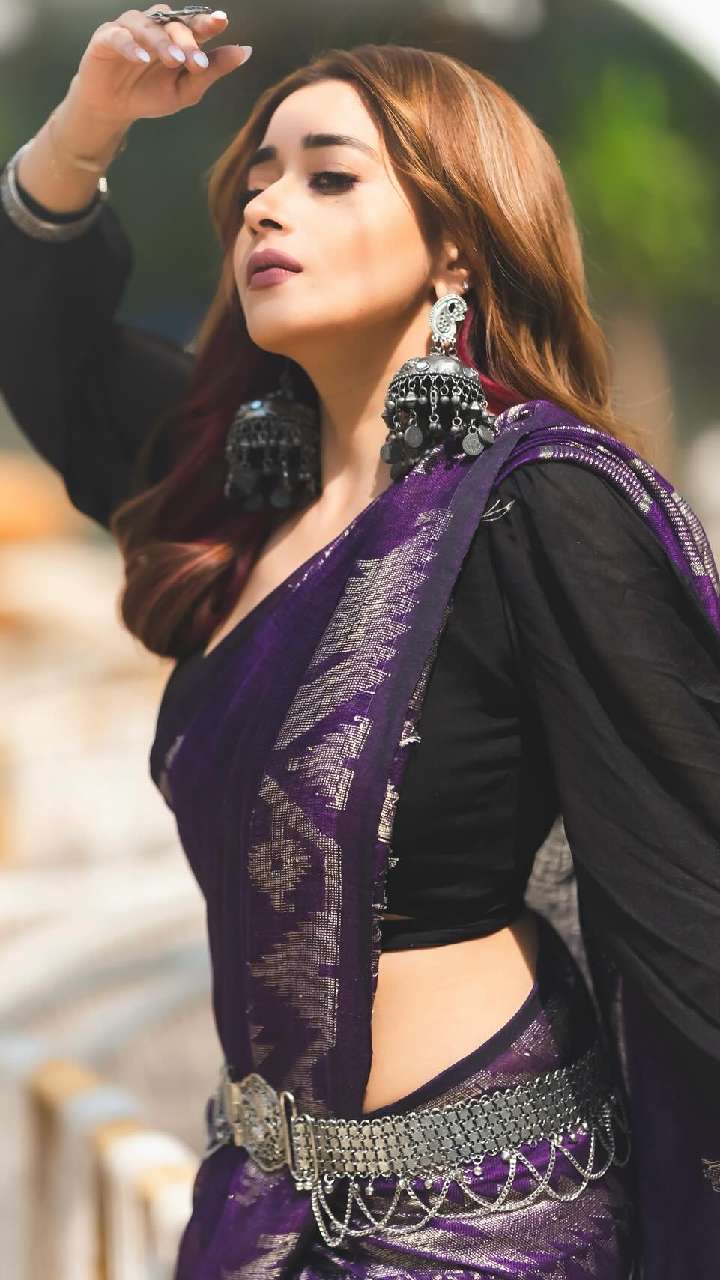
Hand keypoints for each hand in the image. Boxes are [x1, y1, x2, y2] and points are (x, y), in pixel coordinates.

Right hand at [68, 5, 251, 126]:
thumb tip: (245, 51)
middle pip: (173, 23)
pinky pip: (118, 36)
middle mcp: (154, 26)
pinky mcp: (105, 38)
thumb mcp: (187, 90)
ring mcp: (129, 29)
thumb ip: (213, 70)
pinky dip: (130, 45)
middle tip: (196, 62)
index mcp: (176, 36)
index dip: (207, 22)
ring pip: (147, 26)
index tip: (222, 23)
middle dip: (187, 40)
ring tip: (173, 60)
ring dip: (162, 42)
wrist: (114, 108)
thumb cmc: (150, 94)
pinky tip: (141, 58)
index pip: (194, 24)